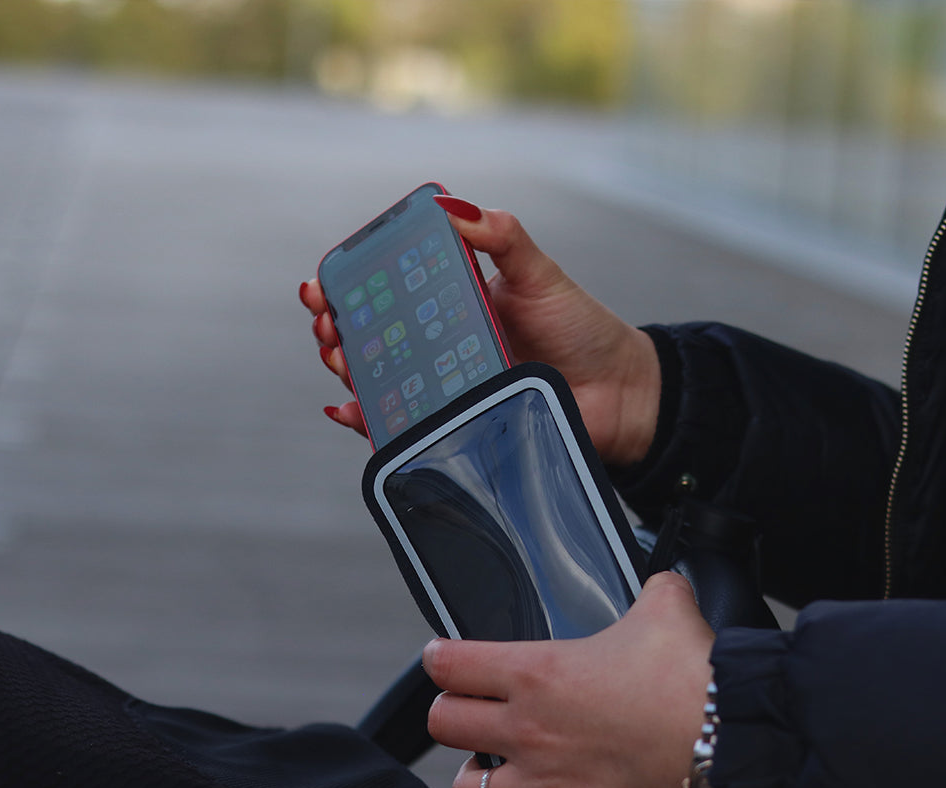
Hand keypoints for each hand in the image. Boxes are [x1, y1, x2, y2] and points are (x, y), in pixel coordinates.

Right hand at [300, 197, 661, 465]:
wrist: (621, 393)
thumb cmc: (583, 330)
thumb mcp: (541, 275)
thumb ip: (501, 238)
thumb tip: (450, 204)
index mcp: (453, 303)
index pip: (387, 291)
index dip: (350, 286)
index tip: (325, 283)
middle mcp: (442, 346)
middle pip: (373, 337)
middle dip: (338, 329)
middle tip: (329, 325)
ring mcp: (447, 388)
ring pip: (380, 381)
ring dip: (349, 370)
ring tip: (340, 358)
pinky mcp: (458, 424)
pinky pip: (406, 426)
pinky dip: (372, 421)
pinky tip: (351, 412)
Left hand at [422, 572, 714, 787]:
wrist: (730, 739)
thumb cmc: (692, 673)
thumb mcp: (666, 605)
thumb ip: (651, 590)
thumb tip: (664, 585)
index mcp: (536, 671)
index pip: (449, 664)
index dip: (441, 656)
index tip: (444, 657)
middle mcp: (529, 730)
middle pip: (444, 725)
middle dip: (451, 715)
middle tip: (470, 710)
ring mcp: (548, 783)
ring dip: (476, 780)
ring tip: (490, 771)